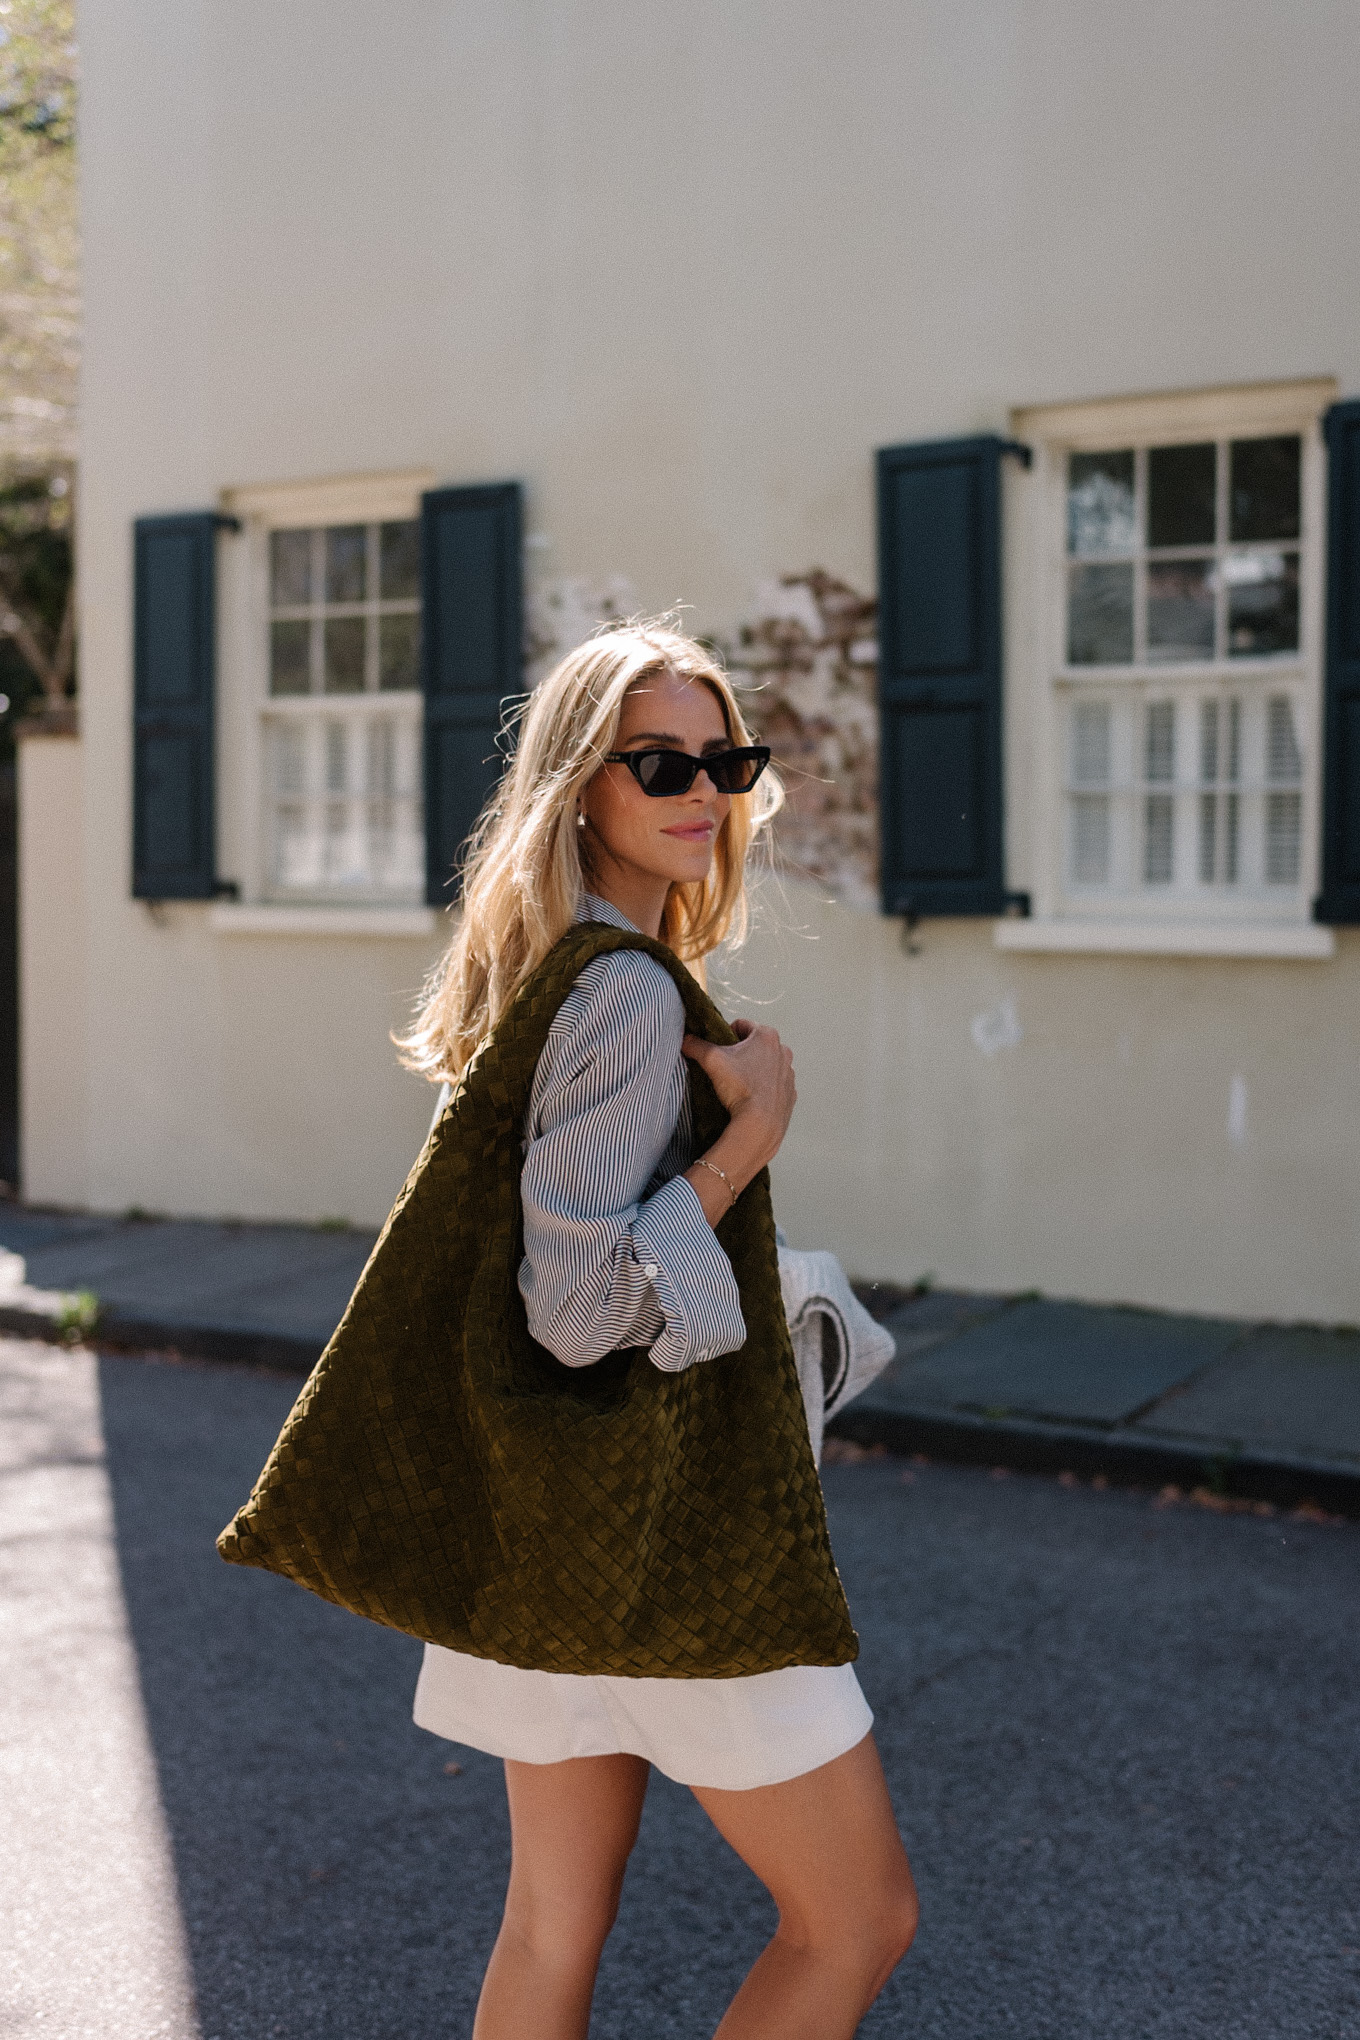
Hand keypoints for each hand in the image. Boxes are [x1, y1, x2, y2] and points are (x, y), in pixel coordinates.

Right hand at [682, 1019, 796, 1173]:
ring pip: (766, 1064)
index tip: (720, 1050)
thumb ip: (696, 1045)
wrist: (760, 1124)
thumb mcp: (711, 1060)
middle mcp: (783, 1051)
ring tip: (739, 1084)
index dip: (726, 1035)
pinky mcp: (790, 1092)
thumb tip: (686, 1040)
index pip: (741, 1025)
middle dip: (741, 1053)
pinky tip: (751, 1096)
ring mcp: (788, 1073)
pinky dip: (763, 1087)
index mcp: (767, 1036)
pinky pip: (774, 1084)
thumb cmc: (741, 1088)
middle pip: (755, 1045)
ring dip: (754, 1069)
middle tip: (727, 1068)